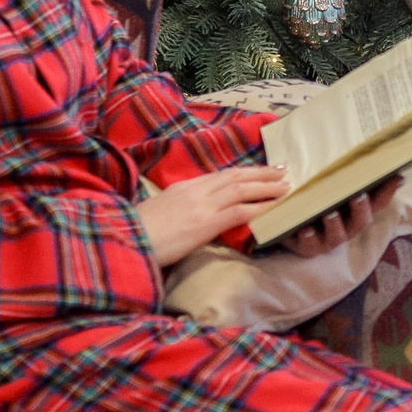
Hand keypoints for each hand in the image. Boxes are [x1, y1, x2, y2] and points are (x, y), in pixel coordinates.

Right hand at [137, 166, 291, 267]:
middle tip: (282, 171)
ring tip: (286, 186)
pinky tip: (274, 207)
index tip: (259, 171)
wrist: (125, 240)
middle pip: (235, 177)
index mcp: (183, 187)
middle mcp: (195, 191)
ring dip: (266, 187)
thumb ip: (179, 208)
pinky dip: (260, 207)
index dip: (242, 173)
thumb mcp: (159, 212)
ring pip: (241, 189)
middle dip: (260, 173)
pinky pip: (239, 211)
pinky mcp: (205, 223)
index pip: (220, 176)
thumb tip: (191, 214)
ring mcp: (201, 205)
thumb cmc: (137, 232)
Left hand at [278, 176, 403, 258]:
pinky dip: (308, 237)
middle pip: (361, 222)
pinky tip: (304, 228)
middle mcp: (347, 228)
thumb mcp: (327, 183)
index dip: (389, 191)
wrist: (285, 217)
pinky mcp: (307, 246)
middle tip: (358, 195)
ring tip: (329, 213)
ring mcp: (328, 239)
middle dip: (361, 209)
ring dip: (335, 224)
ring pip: (337, 236)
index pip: (378, 202)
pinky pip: (309, 246)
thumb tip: (366, 152)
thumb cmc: (313, 196)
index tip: (397, 177)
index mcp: (356, 211)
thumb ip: (345, 173)